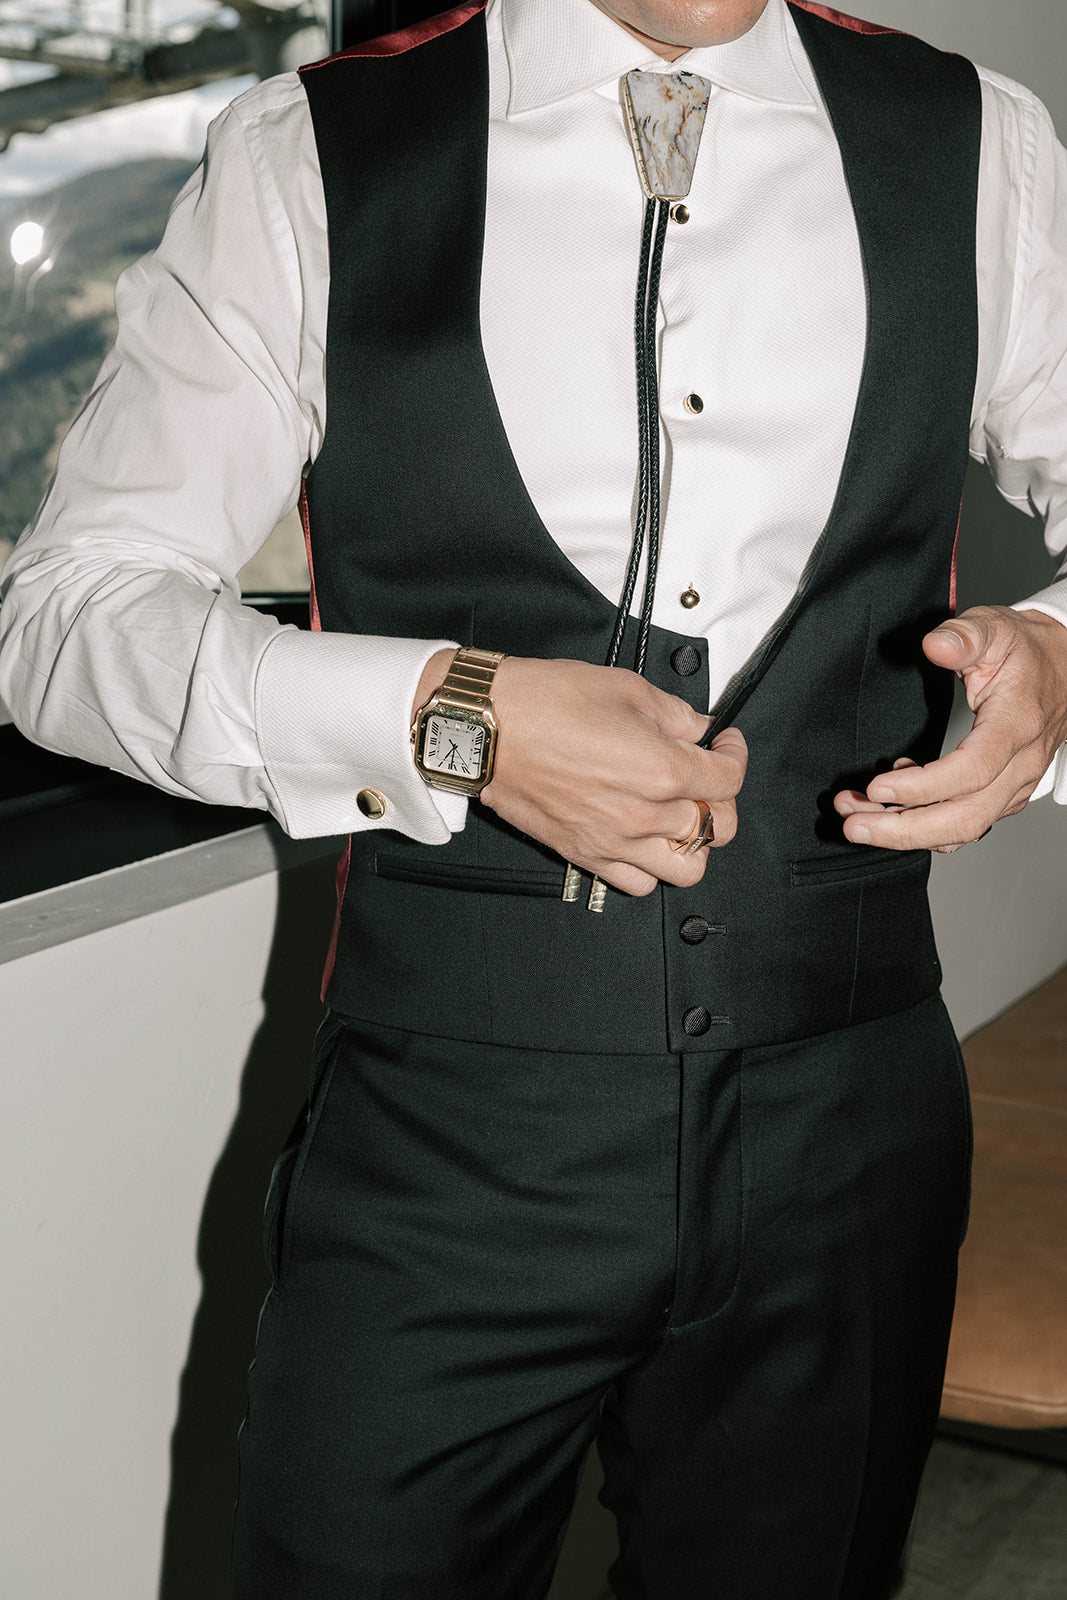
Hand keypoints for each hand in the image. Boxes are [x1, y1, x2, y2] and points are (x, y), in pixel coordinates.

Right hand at [456, 655, 747, 895]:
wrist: (484, 729)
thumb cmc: (543, 703)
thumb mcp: (624, 687)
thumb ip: (674, 714)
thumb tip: (697, 729)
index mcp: (661, 769)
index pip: (729, 780)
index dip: (735, 755)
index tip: (725, 744)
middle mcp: (643, 815)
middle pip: (717, 828)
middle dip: (721, 800)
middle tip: (705, 778)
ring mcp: (614, 841)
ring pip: (687, 867)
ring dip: (692, 842)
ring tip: (678, 815)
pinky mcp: (585, 854)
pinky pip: (639, 883)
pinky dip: (651, 866)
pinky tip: (643, 838)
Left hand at [833, 606, 1066, 852]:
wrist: (1066, 665)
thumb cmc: (1027, 650)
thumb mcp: (996, 628)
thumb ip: (964, 636)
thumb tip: (934, 645)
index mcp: (1016, 724)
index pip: (971, 770)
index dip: (922, 787)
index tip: (877, 785)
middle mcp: (1021, 763)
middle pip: (965, 818)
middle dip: (903, 830)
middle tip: (853, 824)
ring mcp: (1016, 784)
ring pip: (965, 829)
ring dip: (907, 833)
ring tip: (859, 818)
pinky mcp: (1006, 793)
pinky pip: (968, 823)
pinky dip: (926, 825)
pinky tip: (893, 804)